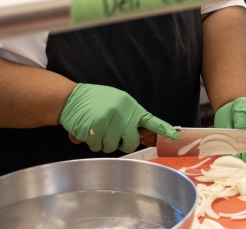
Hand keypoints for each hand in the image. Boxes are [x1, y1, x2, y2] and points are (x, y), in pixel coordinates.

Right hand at [59, 83, 177, 153]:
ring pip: (111, 147)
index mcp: (130, 107)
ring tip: (96, 128)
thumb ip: (128, 116)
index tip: (175, 137)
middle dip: (121, 143)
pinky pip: (96, 146)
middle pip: (131, 142)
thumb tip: (136, 133)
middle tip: (112, 135)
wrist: (71, 98)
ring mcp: (109, 122)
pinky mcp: (95, 129)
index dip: (163, 130)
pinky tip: (86, 130)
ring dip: (102, 142)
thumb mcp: (117, 102)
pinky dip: (90, 142)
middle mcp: (122, 114)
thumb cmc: (95, 101)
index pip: (150, 120)